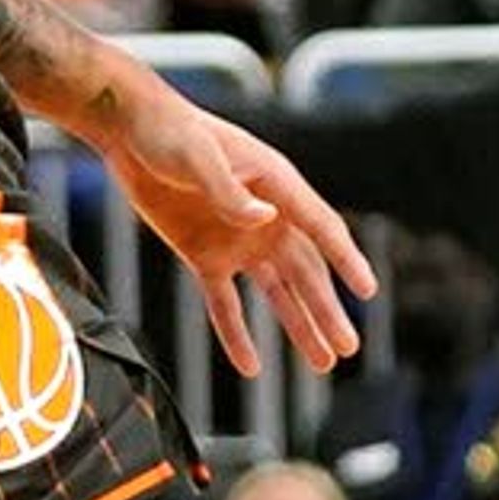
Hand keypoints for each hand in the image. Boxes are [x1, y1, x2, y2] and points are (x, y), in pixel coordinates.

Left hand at [108, 97, 375, 376]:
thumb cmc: (170, 132)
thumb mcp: (199, 156)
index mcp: (277, 186)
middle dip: (327, 311)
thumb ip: (227, 190)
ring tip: (321, 364)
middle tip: (348, 349)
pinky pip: (225, 304)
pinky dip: (237, 335)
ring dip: (298, 327)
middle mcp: (266, 218)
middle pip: (305, 273)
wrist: (131, 132)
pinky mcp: (204, 255)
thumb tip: (263, 220)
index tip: (367, 291)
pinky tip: (251, 366)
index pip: (321, 229)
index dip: (346, 260)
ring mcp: (237, 240)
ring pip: (276, 293)